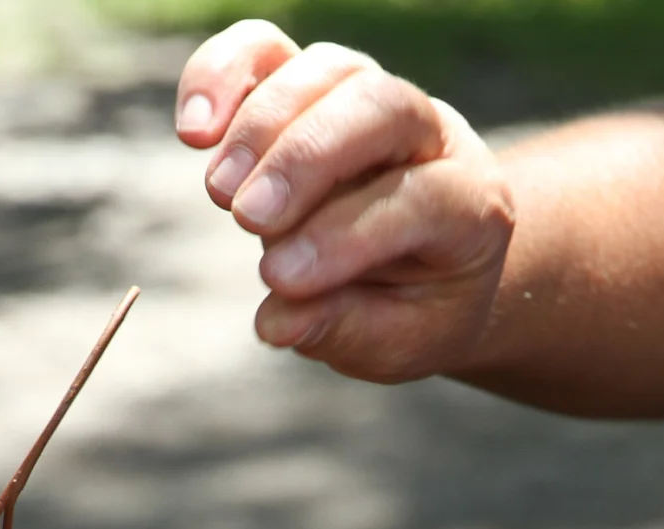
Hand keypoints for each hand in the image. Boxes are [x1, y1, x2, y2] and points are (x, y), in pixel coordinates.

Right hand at [175, 21, 515, 383]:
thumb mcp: (397, 342)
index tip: (279, 279)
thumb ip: (345, 331)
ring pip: (326, 70)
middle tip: (244, 219)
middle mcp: (429, 135)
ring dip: (260, 124)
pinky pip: (266, 50)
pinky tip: (194, 129)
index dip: (346, 235)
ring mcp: (369, 97)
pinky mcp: (310, 84)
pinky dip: (223, 75)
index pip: (417, 199)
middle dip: (304, 158)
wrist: (425, 264)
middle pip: (379, 106)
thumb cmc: (411, 308)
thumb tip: (277, 323)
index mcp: (470, 205)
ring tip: (218, 193)